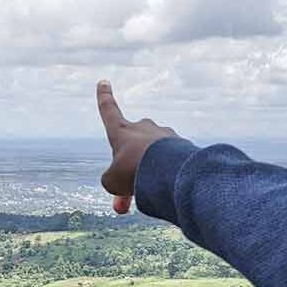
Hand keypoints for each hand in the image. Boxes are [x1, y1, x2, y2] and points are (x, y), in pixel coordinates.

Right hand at [97, 80, 178, 214]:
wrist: (168, 168)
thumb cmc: (133, 170)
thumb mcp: (112, 181)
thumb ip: (113, 182)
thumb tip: (123, 193)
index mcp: (122, 131)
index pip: (109, 110)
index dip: (104, 97)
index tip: (104, 81)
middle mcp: (143, 128)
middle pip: (132, 150)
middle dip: (128, 174)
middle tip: (123, 204)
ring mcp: (164, 136)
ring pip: (152, 161)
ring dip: (147, 180)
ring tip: (147, 197)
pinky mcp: (182, 147)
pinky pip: (170, 165)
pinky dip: (165, 180)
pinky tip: (166, 192)